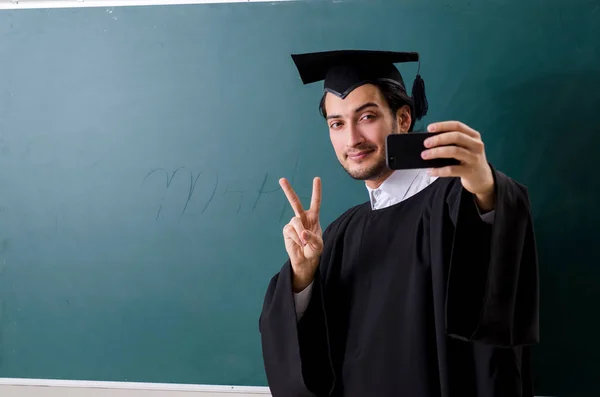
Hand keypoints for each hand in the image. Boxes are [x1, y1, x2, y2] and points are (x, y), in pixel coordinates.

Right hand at [280, 177, 322, 291]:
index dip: (316, 190)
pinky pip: (291, 231)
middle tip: (281, 179)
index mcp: (313, 218)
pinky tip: (299, 243)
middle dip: (288, 191)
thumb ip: (312, 237)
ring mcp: (293, 224)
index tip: (316, 178)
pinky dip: (296, 238)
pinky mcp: (287, 231)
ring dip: (301, 232)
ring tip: (304, 242)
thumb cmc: (314, 250)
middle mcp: (302, 218)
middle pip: (295, 202)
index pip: (315, 202)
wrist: (305, 261)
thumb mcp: (318, 245)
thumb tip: (302, 233)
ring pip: (296, 221)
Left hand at [421, 121, 494, 210]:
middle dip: (439, 139)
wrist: (482, 177)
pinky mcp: (470, 172)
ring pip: (454, 151)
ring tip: (424, 155)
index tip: (429, 128)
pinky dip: (439, 170)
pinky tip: (430, 171)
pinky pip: (452, 170)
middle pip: (456, 137)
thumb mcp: (465, 147)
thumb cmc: (467, 159)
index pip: (457, 126)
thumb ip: (452, 142)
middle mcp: (476, 145)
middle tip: (426, 143)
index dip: (443, 126)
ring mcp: (474, 158)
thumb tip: (430, 141)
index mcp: (474, 136)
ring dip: (436, 152)